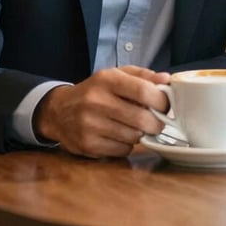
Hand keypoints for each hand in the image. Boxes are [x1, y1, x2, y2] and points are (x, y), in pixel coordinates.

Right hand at [33, 66, 171, 157]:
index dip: (161, 101)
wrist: (58, 111)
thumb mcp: (116, 75)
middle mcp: (96, 101)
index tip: (165, 106)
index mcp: (107, 80)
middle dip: (156, 123)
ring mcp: (89, 125)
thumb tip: (166, 79)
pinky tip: (121, 136)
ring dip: (141, 134)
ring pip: (133, 136)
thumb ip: (143, 76)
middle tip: (157, 122)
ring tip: (135, 126)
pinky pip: (122, 150)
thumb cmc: (96, 91)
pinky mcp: (87, 145)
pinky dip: (128, 145)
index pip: (143, 91)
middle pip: (141, 118)